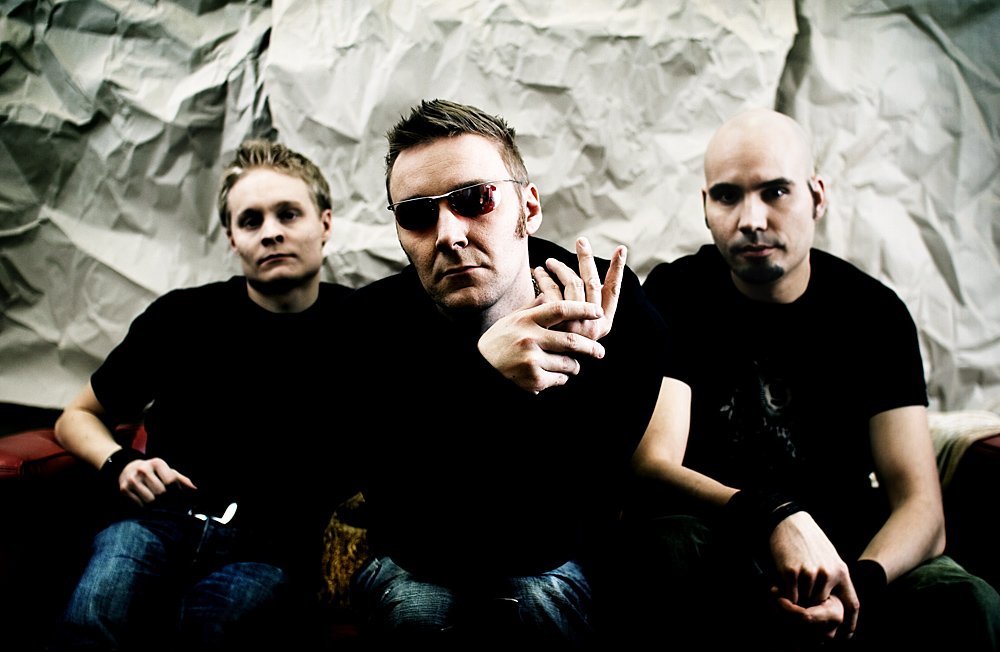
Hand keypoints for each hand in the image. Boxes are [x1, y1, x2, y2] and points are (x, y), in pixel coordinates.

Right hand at [117, 457, 196, 506]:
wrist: (127, 470)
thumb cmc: (153, 473)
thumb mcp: (167, 472)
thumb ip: (182, 480)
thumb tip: (196, 490)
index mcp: (157, 463)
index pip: (171, 481)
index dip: (178, 493)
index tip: (182, 501)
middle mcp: (144, 469)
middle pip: (161, 493)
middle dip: (170, 503)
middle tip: (174, 509)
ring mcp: (132, 480)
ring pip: (150, 501)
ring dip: (159, 509)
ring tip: (164, 510)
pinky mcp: (124, 490)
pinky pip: (139, 506)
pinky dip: (147, 511)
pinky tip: (151, 510)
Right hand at [478, 299, 606, 393]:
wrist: (479, 368)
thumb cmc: (499, 341)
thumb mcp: (513, 319)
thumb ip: (535, 308)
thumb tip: (554, 292)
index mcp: (526, 320)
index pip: (560, 309)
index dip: (582, 309)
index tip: (598, 311)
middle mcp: (529, 338)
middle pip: (570, 340)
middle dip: (590, 347)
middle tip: (600, 351)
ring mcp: (530, 360)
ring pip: (568, 363)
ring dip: (573, 365)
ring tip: (572, 365)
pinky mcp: (532, 379)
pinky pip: (559, 378)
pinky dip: (561, 378)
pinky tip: (553, 376)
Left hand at [533, 236, 625, 340]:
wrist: (540, 367)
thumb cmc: (559, 343)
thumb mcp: (576, 324)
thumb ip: (581, 303)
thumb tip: (580, 272)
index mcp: (604, 323)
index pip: (613, 290)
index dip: (617, 269)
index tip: (621, 249)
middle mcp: (594, 323)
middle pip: (592, 282)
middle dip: (587, 258)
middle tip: (581, 241)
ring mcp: (577, 323)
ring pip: (572, 282)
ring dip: (560, 267)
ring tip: (550, 262)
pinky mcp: (558, 322)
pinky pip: (551, 290)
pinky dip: (544, 278)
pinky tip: (538, 271)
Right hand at [769, 511, 859, 637]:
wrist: (787, 521)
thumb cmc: (807, 540)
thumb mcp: (828, 557)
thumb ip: (833, 578)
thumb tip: (831, 603)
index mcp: (841, 572)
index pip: (852, 604)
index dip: (850, 623)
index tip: (845, 636)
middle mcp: (828, 574)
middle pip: (821, 606)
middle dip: (811, 608)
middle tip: (800, 603)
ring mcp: (810, 574)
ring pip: (804, 603)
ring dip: (795, 600)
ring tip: (788, 587)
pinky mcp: (792, 572)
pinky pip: (790, 597)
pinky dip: (783, 595)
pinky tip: (778, 585)